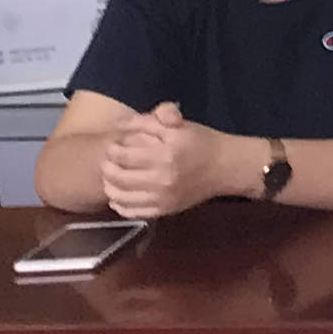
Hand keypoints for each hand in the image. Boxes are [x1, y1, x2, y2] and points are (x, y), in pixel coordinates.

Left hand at [97, 104, 241, 218]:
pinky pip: (132, 212)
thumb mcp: (179, 125)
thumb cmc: (201, 142)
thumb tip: (120, 124)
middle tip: (107, 160)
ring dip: (109, 186)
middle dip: (107, 168)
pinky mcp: (164, 211)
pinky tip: (119, 195)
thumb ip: (150, 120)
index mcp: (166, 155)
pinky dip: (119, 205)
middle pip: (118, 178)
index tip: (113, 143)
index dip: (112, 149)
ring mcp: (162, 199)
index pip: (123, 155)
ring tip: (110, 177)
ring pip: (120, 197)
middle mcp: (162, 180)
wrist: (226, 167)